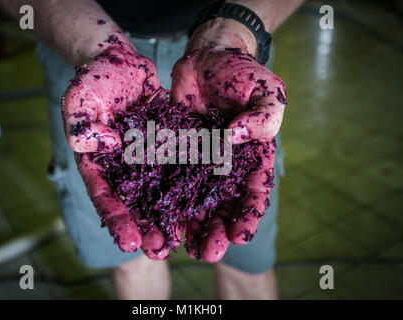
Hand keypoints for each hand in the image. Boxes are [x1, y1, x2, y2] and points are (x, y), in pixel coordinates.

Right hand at [62, 43, 170, 259]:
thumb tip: (105, 145)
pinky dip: (187, 186)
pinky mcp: (165, 146)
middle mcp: (121, 167)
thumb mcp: (80, 99)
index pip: (104, 196)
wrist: (119, 62)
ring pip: (157, 192)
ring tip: (181, 239)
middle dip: (145, 227)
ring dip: (168, 215)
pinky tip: (201, 204)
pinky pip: (177, 167)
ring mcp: (144, 158)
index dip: (116, 220)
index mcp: (97, 163)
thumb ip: (83, 125)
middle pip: (132, 203)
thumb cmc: (94, 79)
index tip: (129, 242)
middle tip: (160, 250)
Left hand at [171, 19, 286, 261]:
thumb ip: (261, 119)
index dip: (249, 214)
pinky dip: (165, 199)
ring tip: (182, 247)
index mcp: (253, 156)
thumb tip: (234, 143)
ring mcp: (200, 161)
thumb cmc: (242, 73)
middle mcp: (226, 165)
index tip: (239, 235)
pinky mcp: (176, 153)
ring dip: (190, 225)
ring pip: (196, 200)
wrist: (208, 57)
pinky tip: (158, 219)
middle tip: (207, 252)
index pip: (254, 191)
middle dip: (216, 230)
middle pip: (223, 204)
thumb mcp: (266, 90)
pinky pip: (170, 179)